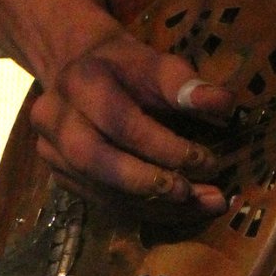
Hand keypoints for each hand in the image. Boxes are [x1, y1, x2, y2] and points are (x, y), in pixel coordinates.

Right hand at [29, 27, 234, 215]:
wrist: (83, 72)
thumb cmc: (128, 68)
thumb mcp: (158, 64)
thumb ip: (187, 84)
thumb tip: (225, 104)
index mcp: (81, 82)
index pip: (119, 121)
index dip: (163, 146)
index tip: (205, 160)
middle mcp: (54, 118)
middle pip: (95, 160)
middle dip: (146, 182)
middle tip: (192, 192)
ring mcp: (51, 150)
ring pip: (98, 189)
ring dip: (153, 205)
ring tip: (201, 205)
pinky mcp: (60, 175)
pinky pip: (101, 202)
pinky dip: (144, 210)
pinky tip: (181, 211)